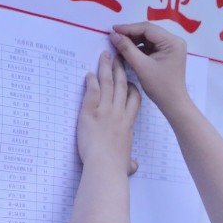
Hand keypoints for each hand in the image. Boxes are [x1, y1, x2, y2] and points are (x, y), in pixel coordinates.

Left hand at [76, 50, 140, 173]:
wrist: (105, 166)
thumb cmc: (116, 167)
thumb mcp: (127, 164)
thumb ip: (130, 162)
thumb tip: (133, 166)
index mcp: (128, 123)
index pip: (134, 99)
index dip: (132, 87)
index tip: (130, 81)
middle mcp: (119, 113)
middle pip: (122, 85)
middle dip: (121, 69)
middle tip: (119, 57)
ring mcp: (105, 111)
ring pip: (108, 83)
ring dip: (106, 68)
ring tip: (105, 55)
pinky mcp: (90, 112)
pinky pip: (92, 92)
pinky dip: (91, 81)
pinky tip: (89, 74)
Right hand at [110, 21, 189, 112]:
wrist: (173, 103)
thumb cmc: (160, 86)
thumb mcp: (141, 66)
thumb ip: (127, 49)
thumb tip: (113, 35)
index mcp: (172, 41)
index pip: (148, 28)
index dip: (129, 28)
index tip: (113, 30)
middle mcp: (173, 41)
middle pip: (148, 32)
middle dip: (131, 34)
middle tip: (114, 36)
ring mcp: (170, 47)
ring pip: (148, 38)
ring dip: (133, 41)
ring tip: (119, 44)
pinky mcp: (166, 54)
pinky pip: (150, 46)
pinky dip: (138, 48)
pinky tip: (127, 51)